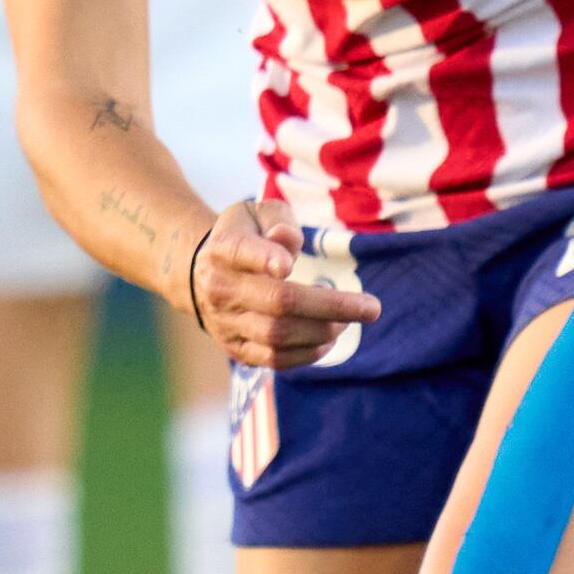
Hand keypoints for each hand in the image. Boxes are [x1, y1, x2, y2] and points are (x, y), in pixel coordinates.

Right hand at [174, 196, 382, 369]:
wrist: (202, 272)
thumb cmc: (247, 236)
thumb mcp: (259, 213)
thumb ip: (279, 222)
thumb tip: (288, 242)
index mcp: (224, 248)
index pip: (242, 252)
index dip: (265, 258)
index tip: (287, 265)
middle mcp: (220, 288)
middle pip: (277, 302)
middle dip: (330, 306)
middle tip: (371, 308)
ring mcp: (225, 322)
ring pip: (277, 336)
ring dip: (322, 331)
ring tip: (348, 322)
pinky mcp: (235, 347)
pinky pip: (273, 360)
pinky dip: (308, 354)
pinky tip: (329, 340)